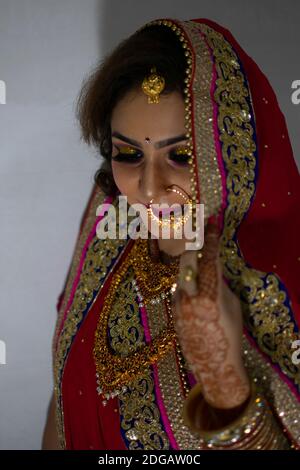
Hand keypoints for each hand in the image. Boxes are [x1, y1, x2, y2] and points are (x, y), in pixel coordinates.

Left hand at [173, 221, 249, 408]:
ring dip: (188, 262)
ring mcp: (177, 305)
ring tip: (195, 252)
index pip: (208, 260)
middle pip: (186, 261)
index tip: (211, 223)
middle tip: (197, 229)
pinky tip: (193, 280)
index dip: (210, 239)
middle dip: (193, 244)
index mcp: (209, 295)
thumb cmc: (230, 335)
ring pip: (180, 274)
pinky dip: (186, 280)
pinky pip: (178, 288)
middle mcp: (189, 297)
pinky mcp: (172, 311)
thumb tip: (213, 266)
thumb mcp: (232, 306)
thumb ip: (220, 284)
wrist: (214, 365)